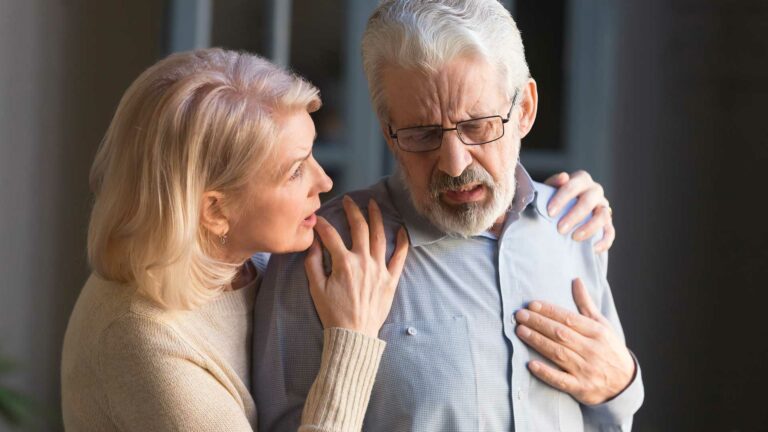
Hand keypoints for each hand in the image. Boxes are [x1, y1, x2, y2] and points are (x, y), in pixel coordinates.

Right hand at [305, 196, 408, 337]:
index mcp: (344, 263)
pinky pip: (400, 257)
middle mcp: (363, 262)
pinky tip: (401, 229)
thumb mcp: (316, 288)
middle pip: (359, 228)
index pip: (331, 235)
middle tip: (349, 200)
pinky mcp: (390, 279)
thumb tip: (313, 241)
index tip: (318, 219)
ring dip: (376, 217)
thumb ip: (313, 261)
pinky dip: (402, 242)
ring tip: (373, 204)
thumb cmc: (332, 313)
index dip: (323, 224)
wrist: (354, 335)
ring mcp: (379, 270)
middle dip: (353, 210)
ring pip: (380, 236)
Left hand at [514, 278, 634, 404]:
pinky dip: (546, 372)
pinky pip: (561, 380)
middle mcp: (592, 350)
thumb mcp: (602, 325)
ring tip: (520, 331)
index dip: (549, 311)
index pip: (569, 319)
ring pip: (558, 353)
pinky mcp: (581, 388)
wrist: (625, 383)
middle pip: (561, 334)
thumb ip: (586, 304)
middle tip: (519, 315)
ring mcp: (586, 370)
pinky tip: (531, 365)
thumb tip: (576, 280)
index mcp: (597, 332)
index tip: (532, 304)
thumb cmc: (609, 349)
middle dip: (538, 323)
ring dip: (538, 342)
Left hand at [544, 170, 614, 252]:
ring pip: (603, 216)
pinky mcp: (608, 223)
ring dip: (589, 227)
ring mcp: (603, 207)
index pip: (573, 186)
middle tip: (560, 229)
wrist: (563, 212)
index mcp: (581, 180)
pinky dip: (604, 241)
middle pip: (589, 201)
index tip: (550, 212)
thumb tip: (563, 177)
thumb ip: (554, 183)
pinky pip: (610, 232)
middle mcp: (595, 191)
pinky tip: (593, 249)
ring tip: (574, 237)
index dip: (561, 198)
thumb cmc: (555, 199)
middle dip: (574, 216)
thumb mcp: (550, 189)